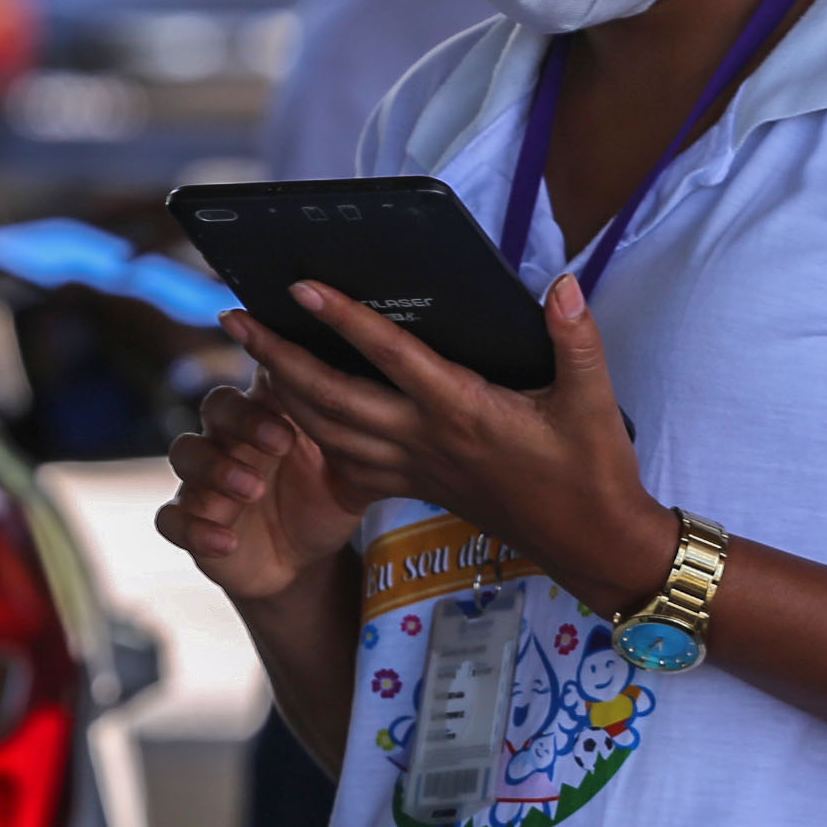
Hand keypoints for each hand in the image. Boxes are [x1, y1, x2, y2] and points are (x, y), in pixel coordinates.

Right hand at [155, 379, 369, 609]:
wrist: (303, 558)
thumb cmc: (324, 496)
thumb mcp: (352, 470)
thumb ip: (364, 435)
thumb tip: (404, 392)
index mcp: (270, 410)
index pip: (258, 375)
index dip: (264, 372)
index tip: (287, 374)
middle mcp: (231, 435)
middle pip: (217, 407)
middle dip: (245, 420)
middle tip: (281, 442)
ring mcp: (205, 476)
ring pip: (186, 453)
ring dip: (216, 468)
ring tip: (251, 488)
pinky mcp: (191, 520)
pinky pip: (172, 518)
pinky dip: (195, 528)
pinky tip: (226, 541)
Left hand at [222, 271, 678, 619]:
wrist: (588, 543)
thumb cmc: (592, 472)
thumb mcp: (594, 401)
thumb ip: (575, 337)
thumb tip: (560, 284)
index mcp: (462, 412)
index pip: (390, 356)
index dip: (344, 320)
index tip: (300, 288)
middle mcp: (425, 439)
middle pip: (330, 397)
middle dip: (276, 357)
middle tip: (233, 318)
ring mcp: (414, 466)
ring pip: (327, 430)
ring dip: (281, 391)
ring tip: (248, 351)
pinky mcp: (415, 484)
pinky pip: (346, 459)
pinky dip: (311, 431)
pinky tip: (291, 409)